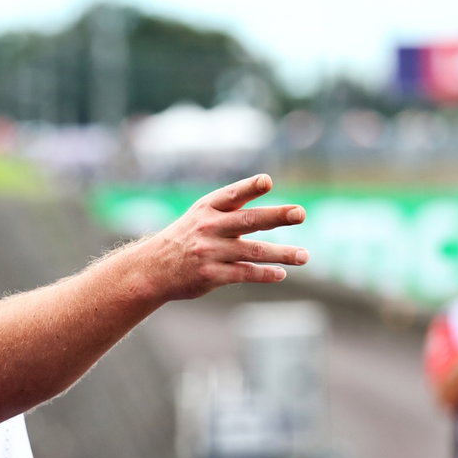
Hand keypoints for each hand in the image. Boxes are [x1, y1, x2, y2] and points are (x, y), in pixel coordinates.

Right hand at [144, 173, 306, 299]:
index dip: (250, 187)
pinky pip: (243, 273)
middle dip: (277, 216)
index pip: (232, 195)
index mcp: (207, 209)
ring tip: (304, 256)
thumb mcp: (201, 216)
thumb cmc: (185, 238)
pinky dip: (264, 273)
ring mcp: (210, 252)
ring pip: (253, 251)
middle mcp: (209, 228)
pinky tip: (281, 274)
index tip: (267, 182)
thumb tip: (276, 212)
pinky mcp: (211, 275)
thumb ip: (233, 211)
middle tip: (301, 213)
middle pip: (248, 220)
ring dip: (282, 254)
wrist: (153, 269)